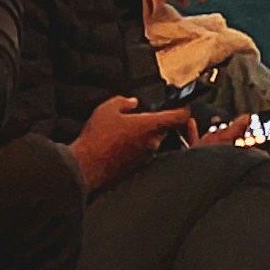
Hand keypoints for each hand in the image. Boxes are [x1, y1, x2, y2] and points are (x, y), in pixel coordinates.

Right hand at [70, 94, 189, 192]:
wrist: (85, 168)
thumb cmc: (97, 139)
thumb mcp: (107, 109)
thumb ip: (124, 102)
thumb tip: (132, 103)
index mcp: (150, 126)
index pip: (180, 117)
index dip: (183, 109)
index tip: (182, 105)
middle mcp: (152, 143)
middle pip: (166, 128)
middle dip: (157, 121)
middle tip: (141, 114)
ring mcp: (146, 157)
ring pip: (153, 141)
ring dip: (144, 135)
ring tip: (124, 130)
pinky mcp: (137, 168)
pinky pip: (143, 152)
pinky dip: (136, 147)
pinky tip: (119, 144)